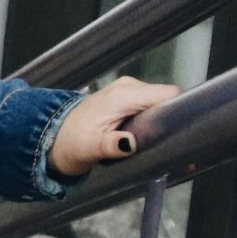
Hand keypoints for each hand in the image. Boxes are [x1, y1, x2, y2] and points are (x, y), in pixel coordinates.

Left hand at [46, 76, 181, 179]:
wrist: (52, 139)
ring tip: (163, 147)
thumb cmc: (69, 145)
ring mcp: (127, 91)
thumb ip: (110, 145)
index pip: (169, 95)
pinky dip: (154, 122)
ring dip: (164, 124)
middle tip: (176, 149)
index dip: (180, 113)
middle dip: (175, 122)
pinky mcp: (126, 99)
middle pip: (168, 99)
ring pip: (160, 104)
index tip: (184, 135)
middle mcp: (128, 88)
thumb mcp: (89, 149)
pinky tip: (151, 140)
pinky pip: (149, 106)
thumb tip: (129, 143)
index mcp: (123, 96)